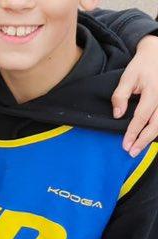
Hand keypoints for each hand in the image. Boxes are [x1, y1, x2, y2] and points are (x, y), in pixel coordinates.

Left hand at [113, 35, 157, 156]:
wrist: (157, 53)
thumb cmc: (142, 65)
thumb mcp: (127, 77)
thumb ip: (120, 96)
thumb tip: (118, 116)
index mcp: (153, 92)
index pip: (142, 117)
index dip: (133, 132)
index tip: (125, 144)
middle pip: (156, 124)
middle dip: (144, 140)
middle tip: (132, 152)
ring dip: (151, 137)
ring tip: (139, 148)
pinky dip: (157, 129)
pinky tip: (148, 138)